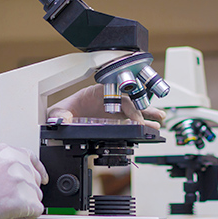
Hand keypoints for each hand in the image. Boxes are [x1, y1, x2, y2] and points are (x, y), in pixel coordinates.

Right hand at [0, 143, 48, 218]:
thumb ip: (2, 163)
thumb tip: (14, 172)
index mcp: (6, 151)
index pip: (32, 158)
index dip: (38, 171)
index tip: (43, 179)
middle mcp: (16, 161)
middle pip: (35, 180)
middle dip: (26, 192)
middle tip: (8, 200)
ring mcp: (21, 179)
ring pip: (36, 196)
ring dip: (24, 205)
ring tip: (4, 207)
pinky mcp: (24, 198)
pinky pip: (36, 210)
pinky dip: (25, 217)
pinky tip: (10, 215)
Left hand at [47, 84, 165, 128]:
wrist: (61, 117)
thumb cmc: (61, 111)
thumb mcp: (58, 113)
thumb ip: (61, 115)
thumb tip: (63, 121)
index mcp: (95, 92)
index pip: (116, 96)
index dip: (128, 106)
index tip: (136, 119)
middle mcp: (106, 99)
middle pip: (128, 101)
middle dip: (143, 108)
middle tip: (155, 118)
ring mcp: (111, 108)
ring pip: (132, 109)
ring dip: (146, 113)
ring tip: (159, 120)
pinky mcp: (113, 118)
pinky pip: (129, 119)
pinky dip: (141, 121)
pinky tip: (150, 126)